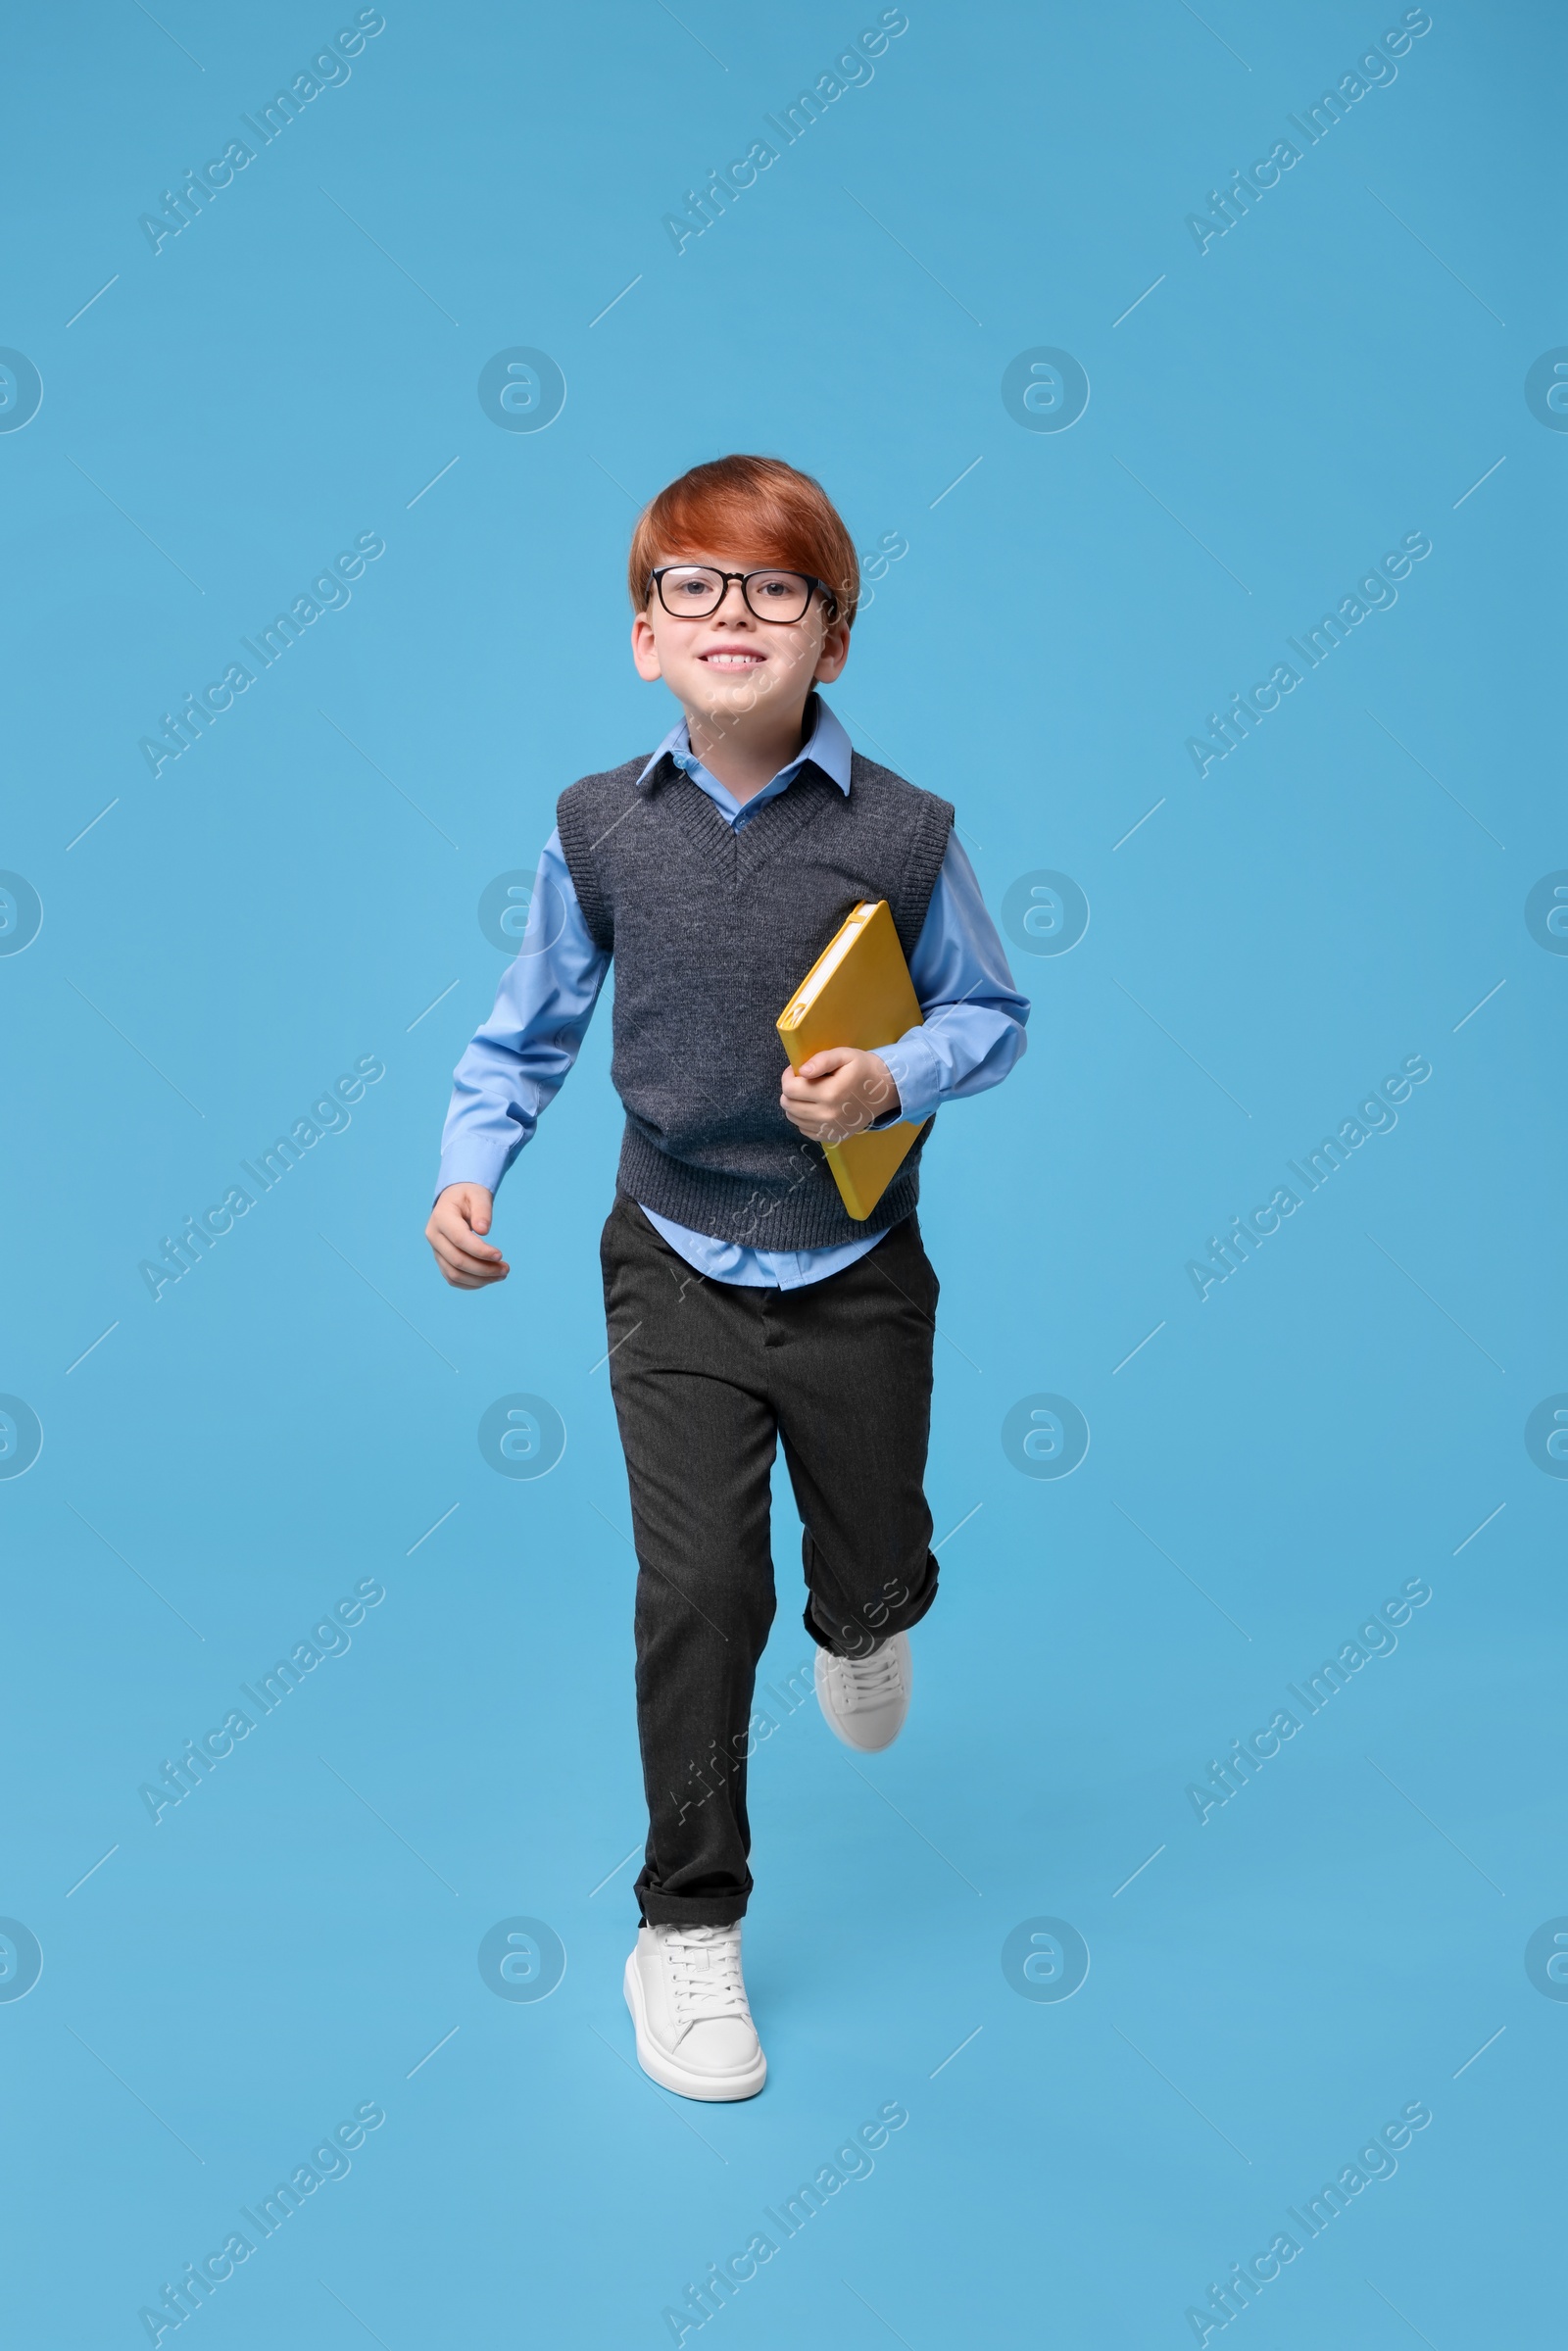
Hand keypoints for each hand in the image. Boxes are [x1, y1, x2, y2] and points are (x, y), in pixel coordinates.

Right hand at [425, 1183, 509, 1287]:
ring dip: (480, 1279)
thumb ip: (482, 1210)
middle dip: (484, 1269)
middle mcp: (434, 1236)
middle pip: (457, 1261)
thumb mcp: (478, 1194)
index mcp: (441, 1217)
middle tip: (506, 1269)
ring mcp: (435, 1250)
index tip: (500, 1255)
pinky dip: (472, 1283)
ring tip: (501, 1274)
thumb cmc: (468, 1196)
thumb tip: (483, 1231)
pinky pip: (453, 1279)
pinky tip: (489, 1279)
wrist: (454, 1201)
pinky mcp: (441, 1260)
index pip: (459, 1239)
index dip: (480, 1251)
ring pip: (454, 1274)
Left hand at [780, 1047, 898, 1142]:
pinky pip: (804, 1129)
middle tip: (803, 1081)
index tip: (797, 1070)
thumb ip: (822, 1060)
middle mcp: (828, 1115)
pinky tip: (816, 1107)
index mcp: (830, 1093)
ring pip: (793, 1118)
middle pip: (788, 1105)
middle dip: (790, 1090)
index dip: (788, 1077)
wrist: (884, 1091)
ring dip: (796, 1104)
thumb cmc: (862, 1069)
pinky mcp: (832, 1136)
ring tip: (810, 1093)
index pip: (790, 1089)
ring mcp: (830, 1129)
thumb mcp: (845, 1055)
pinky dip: (804, 1118)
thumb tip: (802, 1071)